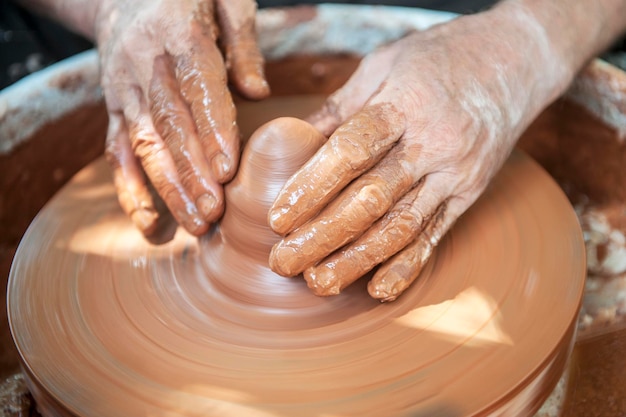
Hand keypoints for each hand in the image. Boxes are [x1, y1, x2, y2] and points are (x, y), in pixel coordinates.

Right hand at [96, 0, 268, 235]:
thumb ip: (242, 42)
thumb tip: (259, 93)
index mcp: (177, 31)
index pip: (196, 85)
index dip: (212, 129)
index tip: (228, 170)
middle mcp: (143, 63)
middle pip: (168, 124)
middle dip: (191, 173)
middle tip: (215, 213)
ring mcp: (123, 89)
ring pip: (143, 145)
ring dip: (167, 189)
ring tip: (195, 226)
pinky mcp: (112, 108)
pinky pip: (116, 152)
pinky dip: (130, 190)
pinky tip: (149, 225)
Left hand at [268, 11, 549, 300]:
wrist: (517, 62)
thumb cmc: (440, 59)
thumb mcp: (384, 63)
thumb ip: (340, 107)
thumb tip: (291, 140)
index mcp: (404, 104)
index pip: (351, 151)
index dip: (311, 186)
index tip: (278, 218)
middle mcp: (434, 143)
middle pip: (371, 199)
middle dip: (323, 236)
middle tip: (285, 261)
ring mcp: (456, 173)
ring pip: (401, 226)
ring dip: (357, 261)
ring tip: (319, 284)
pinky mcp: (470, 194)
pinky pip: (436, 235)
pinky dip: (406, 266)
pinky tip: (377, 290)